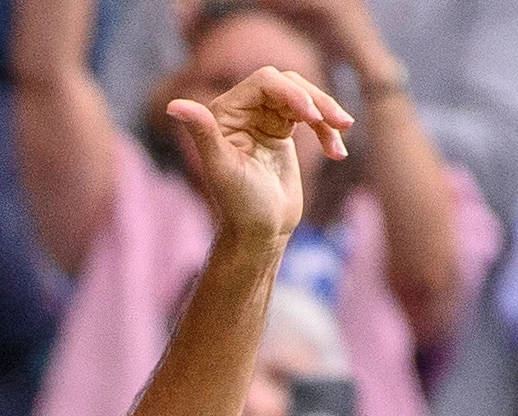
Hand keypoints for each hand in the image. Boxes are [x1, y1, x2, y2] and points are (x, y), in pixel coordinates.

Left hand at [159, 71, 357, 259]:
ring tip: (344, 130)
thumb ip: (202, 133)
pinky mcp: (283, 132)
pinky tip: (338, 152)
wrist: (260, 234)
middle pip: (289, 84)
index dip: (292, 92)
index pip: (265, 81)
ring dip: (327, 111)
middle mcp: (243, 111)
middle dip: (316, 100)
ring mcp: (265, 119)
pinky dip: (328, 130)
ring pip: (304, 96)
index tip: (311, 117)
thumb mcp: (222, 168)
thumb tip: (172, 105)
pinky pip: (312, 117)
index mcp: (225, 112)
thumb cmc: (239, 206)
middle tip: (339, 122)